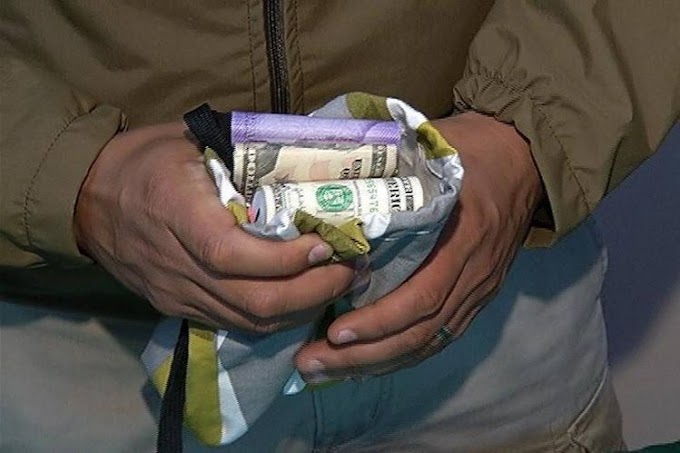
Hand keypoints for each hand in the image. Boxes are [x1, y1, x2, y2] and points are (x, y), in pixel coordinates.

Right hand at [75, 122, 353, 331]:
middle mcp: (177, 264)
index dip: (285, 259)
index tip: (326, 246)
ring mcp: (176, 293)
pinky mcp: (177, 307)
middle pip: (252, 300)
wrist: (87, 199)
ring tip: (337, 283)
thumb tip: (307, 153)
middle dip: (313, 290)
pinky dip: (275, 316)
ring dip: (302, 308)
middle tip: (350, 268)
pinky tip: (302, 298)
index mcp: (177, 213)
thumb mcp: (190, 139)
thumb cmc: (144, 160)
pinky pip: (234, 324)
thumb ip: (244, 151)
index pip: (233, 255)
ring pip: (249, 320)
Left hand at [295, 112, 543, 381]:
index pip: (423, 294)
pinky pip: (441, 336)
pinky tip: (367, 363)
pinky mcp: (478, 296)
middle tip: (312, 363)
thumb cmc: (470, 150)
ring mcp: (479, 288)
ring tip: (327, 371)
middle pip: (421, 330)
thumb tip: (326, 173)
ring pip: (429, 341)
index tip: (335, 332)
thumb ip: (390, 167)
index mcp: (464, 235)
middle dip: (365, 354)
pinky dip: (403, 354)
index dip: (380, 319)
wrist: (523, 159)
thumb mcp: (433, 148)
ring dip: (377, 362)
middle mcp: (474, 272)